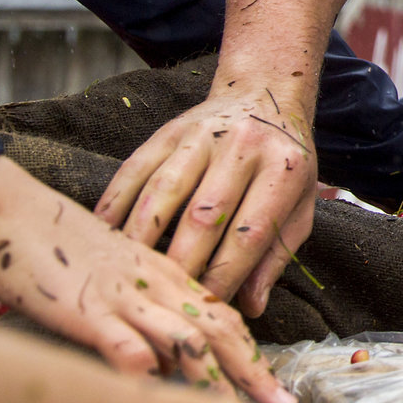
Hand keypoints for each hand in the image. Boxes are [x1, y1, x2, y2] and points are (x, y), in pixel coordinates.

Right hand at [0, 156, 293, 402]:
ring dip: (213, 379)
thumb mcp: (117, 279)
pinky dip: (142, 365)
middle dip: (254, 373)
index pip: (225, 319)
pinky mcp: (86, 306)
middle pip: (219, 329)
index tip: (281, 395)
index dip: (255, 358)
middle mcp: (156, 286)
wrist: (12, 213)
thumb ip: (145, 318)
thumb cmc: (60, 252)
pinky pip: (122, 339)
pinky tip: (157, 393)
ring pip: (183, 337)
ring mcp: (123, 297)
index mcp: (167, 278)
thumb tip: (166, 368)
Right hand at [95, 81, 319, 315]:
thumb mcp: (298, 205)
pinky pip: (135, 169)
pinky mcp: (168, 130)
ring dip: (143, 238)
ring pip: (164, 191)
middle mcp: (242, 146)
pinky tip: (104, 235)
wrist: (265, 93)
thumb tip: (250, 307)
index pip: (251, 233)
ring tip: (130, 274)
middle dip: (182, 265)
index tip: (208, 308)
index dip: (227, 276)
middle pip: (204, 215)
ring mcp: (202, 135)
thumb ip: (275, 256)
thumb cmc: (283, 163)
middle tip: (165, 302)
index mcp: (283, 169)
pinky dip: (116, 204)